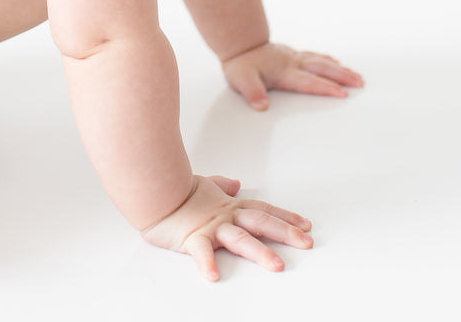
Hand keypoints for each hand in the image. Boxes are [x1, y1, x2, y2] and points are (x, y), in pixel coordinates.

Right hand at [141, 175, 312, 281]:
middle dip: (286, 233)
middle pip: (261, 223)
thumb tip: (237, 183)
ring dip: (259, 251)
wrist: (153, 188)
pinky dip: (206, 264)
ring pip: (240, 239)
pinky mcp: (191, 238)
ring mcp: (210, 227)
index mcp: (229, 206)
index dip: (286, 217)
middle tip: (307, 242)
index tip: (306, 225)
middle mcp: (225, 216)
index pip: (264, 210)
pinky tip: (213, 276)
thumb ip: (222, 184)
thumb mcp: (205, 184)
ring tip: (276, 265)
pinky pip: (200, 252)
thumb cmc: (176, 189)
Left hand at [222, 42, 362, 110]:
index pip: (309, 82)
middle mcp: (293, 63)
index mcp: (284, 72)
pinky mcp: (292, 55)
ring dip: (340, 69)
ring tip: (357, 76)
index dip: (326, 88)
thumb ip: (252, 92)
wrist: (238, 43)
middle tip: (361, 83)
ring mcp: (293, 57)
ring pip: (321, 62)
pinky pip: (314, 56)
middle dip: (342, 77)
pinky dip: (327, 60)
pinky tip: (335, 62)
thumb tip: (261, 106)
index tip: (343, 93)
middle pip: (322, 69)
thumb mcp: (241, 80)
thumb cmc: (240, 65)